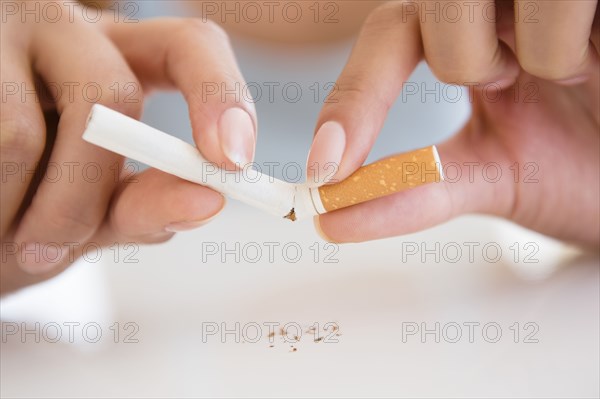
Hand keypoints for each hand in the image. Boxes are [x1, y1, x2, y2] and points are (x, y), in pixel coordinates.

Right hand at [1, 2, 254, 292]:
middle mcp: (61, 27)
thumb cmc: (11, 210)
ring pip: (20, 133)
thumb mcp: (82, 210)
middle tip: (46, 251)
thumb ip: (139, 206)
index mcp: (111, 58)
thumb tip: (207, 200)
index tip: (232, 161)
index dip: (220, 96)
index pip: (190, 46)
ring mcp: (0, 29)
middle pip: (111, 95)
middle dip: (81, 196)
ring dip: (11, 212)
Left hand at [308, 0, 598, 246]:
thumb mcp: (487, 177)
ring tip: (569, 75)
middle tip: (508, 83)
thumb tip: (333, 217)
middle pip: (430, 6)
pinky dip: (574, 49)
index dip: (353, 101)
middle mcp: (489, 3)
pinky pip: (560, 4)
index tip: (326, 170)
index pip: (385, 39)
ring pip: (479, 0)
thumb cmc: (575, 164)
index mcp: (457, 37)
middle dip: (464, 60)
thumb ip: (413, 190)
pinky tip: (595, 57)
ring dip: (532, 57)